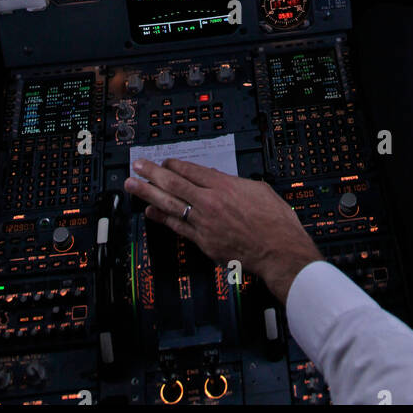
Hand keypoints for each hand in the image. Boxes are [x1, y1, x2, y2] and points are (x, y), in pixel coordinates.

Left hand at [124, 159, 321, 303]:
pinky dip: (162, 218)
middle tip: (137, 166)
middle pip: (174, 183)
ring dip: (148, 193)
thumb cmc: (275, 221)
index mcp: (225, 186)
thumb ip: (235, 183)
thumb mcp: (258, 189)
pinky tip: (150, 212)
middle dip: (152, 173)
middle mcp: (210, 202)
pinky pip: (178, 227)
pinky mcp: (204, 242)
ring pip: (170, 204)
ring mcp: (205, 223)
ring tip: (133, 185)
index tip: (163, 161)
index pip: (191, 170)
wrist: (280, 251)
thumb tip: (220, 179)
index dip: (174, 165)